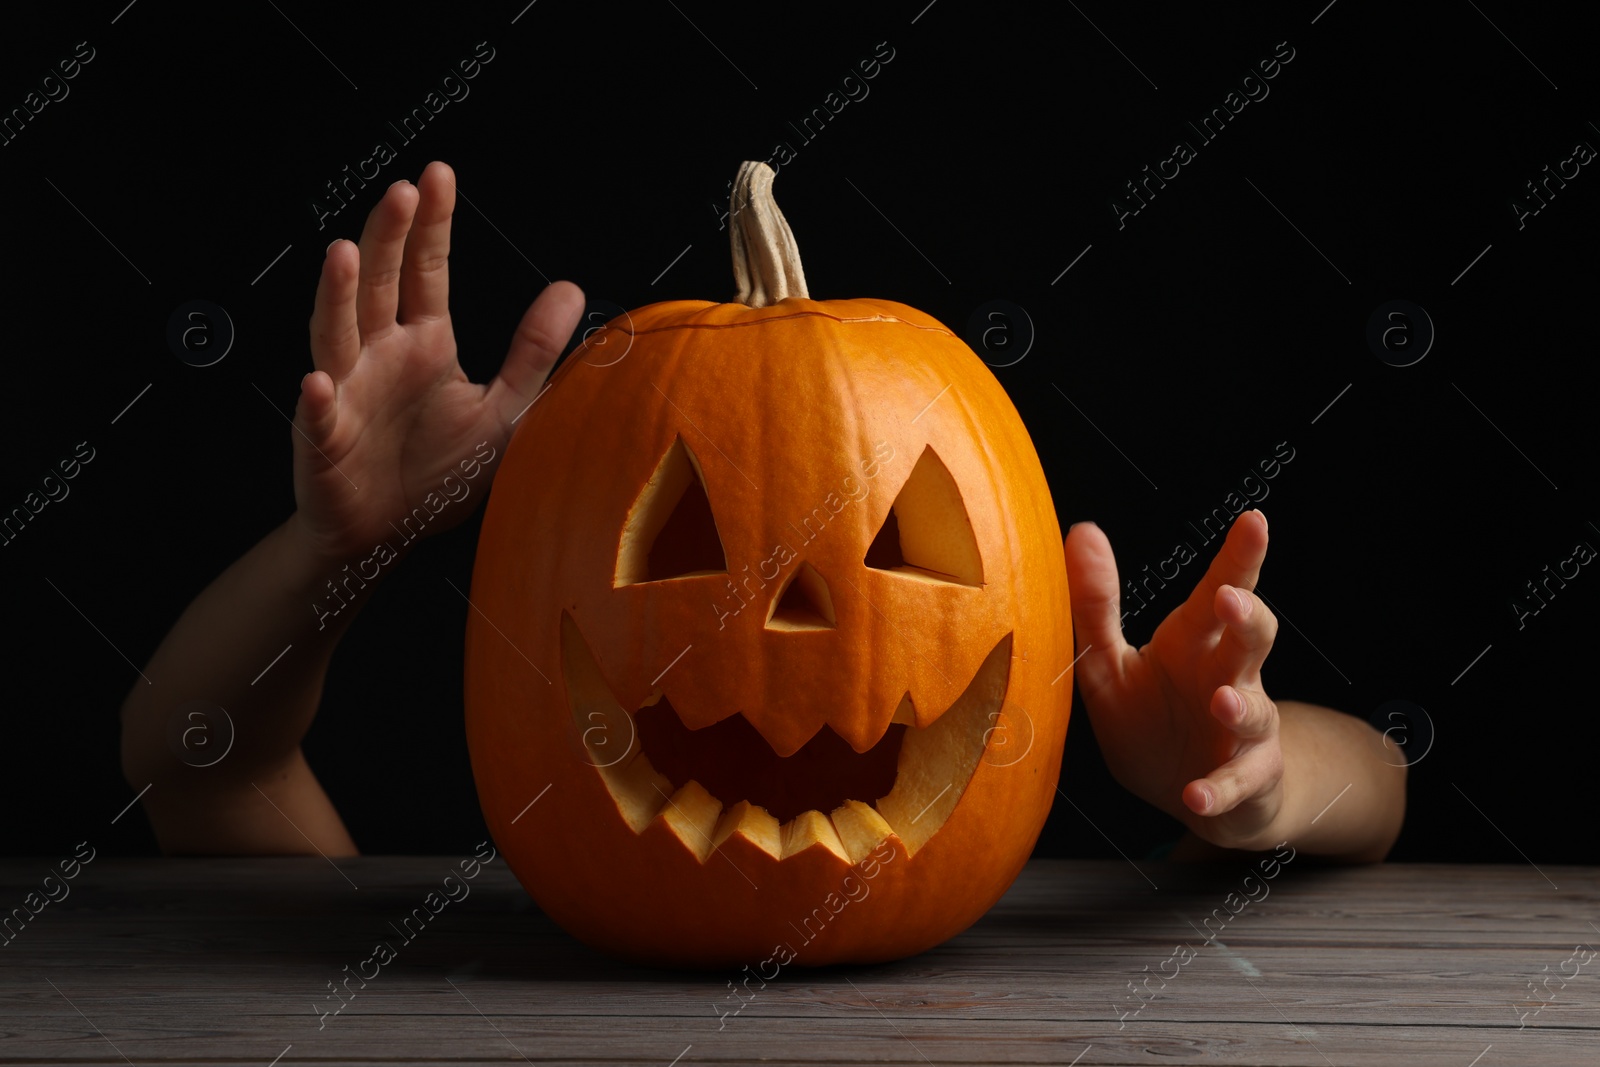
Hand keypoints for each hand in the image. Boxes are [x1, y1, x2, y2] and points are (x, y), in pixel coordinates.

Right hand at [291, 160, 584, 563]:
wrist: (386, 532)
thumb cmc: (437, 469)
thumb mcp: (503, 409)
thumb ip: (534, 351)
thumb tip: (573, 289)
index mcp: (423, 344)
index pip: (426, 273)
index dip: (431, 226)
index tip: (438, 176)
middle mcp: (378, 356)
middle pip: (379, 285)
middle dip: (388, 238)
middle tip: (402, 192)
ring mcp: (346, 393)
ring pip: (337, 334)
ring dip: (338, 297)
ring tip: (344, 255)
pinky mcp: (325, 442)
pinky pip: (319, 418)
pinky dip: (317, 402)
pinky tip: (318, 382)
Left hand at [1063, 510, 1283, 849]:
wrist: (1187, 792)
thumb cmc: (1152, 717)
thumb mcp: (1111, 661)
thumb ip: (1095, 603)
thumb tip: (1081, 529)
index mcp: (1194, 644)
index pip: (1219, 592)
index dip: (1239, 558)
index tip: (1254, 520)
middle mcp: (1229, 678)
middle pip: (1251, 640)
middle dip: (1247, 619)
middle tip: (1232, 599)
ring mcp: (1243, 731)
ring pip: (1255, 711)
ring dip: (1241, 706)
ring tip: (1222, 699)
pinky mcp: (1245, 780)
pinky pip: (1236, 783)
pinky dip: (1219, 789)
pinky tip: (1195, 794)